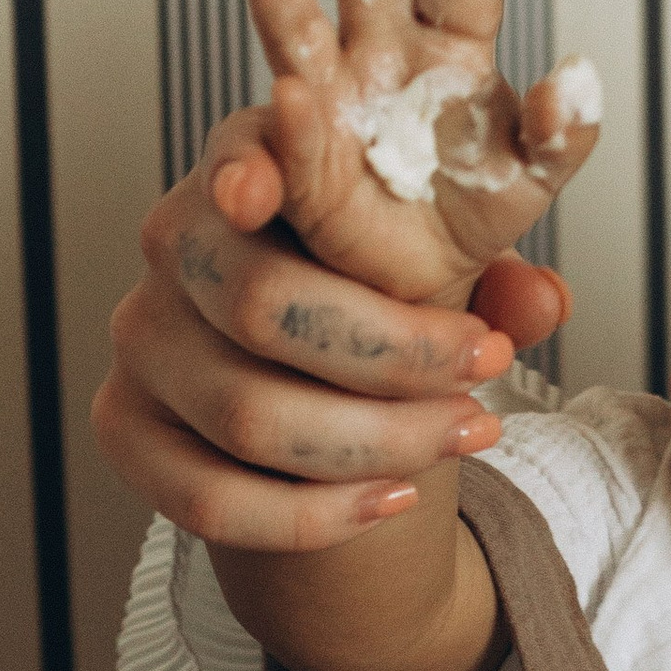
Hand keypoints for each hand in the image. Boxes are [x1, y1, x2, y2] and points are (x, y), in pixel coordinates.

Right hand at [95, 108, 540, 550]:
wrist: (325, 384)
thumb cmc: (381, 298)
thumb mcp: (445, 272)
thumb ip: (495, 281)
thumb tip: (544, 301)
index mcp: (248, 168)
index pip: (236, 155)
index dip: (247, 169)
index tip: (264, 193)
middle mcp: (174, 246)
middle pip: (263, 305)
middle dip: (397, 353)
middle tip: (488, 368)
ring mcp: (142, 341)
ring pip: (250, 414)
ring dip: (379, 440)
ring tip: (467, 432)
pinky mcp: (126, 427)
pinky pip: (210, 498)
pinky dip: (312, 516)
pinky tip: (393, 499)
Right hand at [236, 0, 600, 309]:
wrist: (419, 273)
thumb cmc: (473, 196)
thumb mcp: (534, 169)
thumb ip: (562, 129)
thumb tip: (579, 81)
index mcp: (451, 37)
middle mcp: (382, 48)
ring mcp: (331, 99)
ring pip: (303, 30)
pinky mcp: (299, 166)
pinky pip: (298, 141)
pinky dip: (295, 125)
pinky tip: (293, 97)